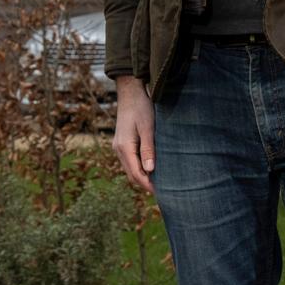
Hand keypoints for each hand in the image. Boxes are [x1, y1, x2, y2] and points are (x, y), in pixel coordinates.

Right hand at [111, 76, 154, 194]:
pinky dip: (140, 167)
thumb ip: (148, 149)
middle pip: (132, 174)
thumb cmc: (142, 107)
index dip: (149, 185)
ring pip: (131, 168)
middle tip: (165, 192)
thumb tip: (150, 171)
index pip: (136, 174)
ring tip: (161, 182)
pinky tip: (152, 168)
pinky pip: (131, 161)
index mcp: (124, 147)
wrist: (131, 91)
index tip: (163, 193)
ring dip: (143, 176)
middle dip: (146, 184)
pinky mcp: (123, 142)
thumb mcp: (148, 128)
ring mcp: (119, 146)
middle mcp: (119, 149)